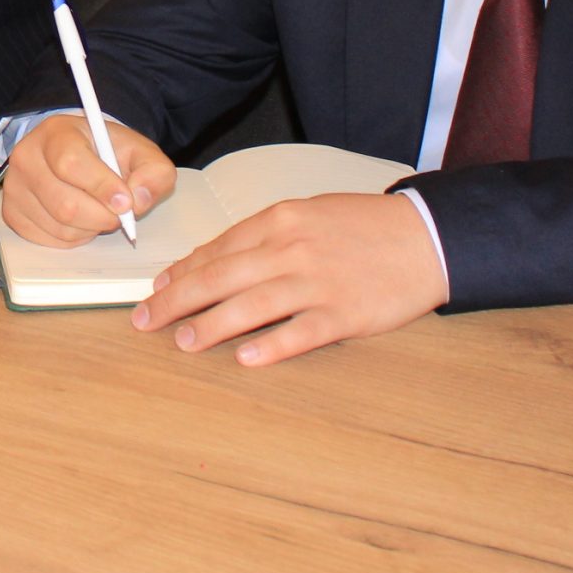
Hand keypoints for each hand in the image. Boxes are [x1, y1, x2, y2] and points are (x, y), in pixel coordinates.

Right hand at [0, 116, 177, 247]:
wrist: (77, 153)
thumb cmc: (106, 152)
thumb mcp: (139, 152)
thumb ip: (153, 172)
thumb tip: (138, 200)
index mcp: (56, 133)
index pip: (71, 164)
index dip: (101, 187)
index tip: (125, 201)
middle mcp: (27, 157)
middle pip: (65, 204)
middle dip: (102, 216)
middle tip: (120, 213)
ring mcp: (15, 187)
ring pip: (60, 226)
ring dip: (90, 228)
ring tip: (97, 209)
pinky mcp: (12, 213)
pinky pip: (49, 240)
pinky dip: (74, 237)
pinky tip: (80, 218)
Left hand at [136, 193, 449, 366]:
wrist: (425, 237)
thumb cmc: (363, 227)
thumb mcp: (308, 215)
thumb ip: (262, 236)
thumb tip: (213, 260)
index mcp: (280, 221)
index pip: (218, 249)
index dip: (182, 272)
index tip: (157, 289)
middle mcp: (292, 249)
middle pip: (221, 277)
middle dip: (177, 299)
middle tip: (147, 320)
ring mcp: (318, 282)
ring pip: (251, 305)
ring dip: (212, 324)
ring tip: (183, 341)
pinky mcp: (344, 313)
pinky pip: (300, 333)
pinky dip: (270, 346)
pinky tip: (245, 358)